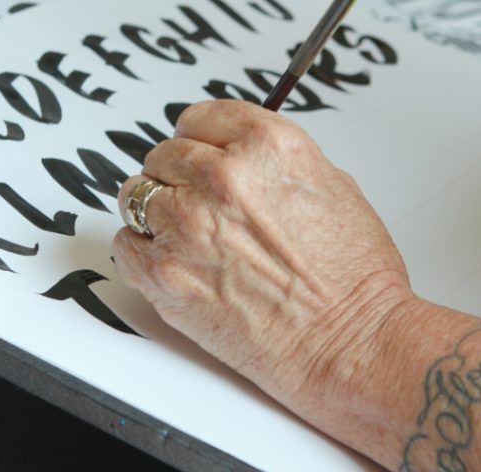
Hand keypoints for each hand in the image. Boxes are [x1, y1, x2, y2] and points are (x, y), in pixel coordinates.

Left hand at [112, 100, 411, 416]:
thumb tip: (240, 161)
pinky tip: (176, 265)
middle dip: (181, 179)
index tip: (202, 156)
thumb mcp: (333, 188)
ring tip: (190, 240)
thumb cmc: (354, 279)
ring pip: (138, 197)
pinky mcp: (164, 275)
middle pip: (165, 156)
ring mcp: (186, 226)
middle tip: (203, 209)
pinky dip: (143, 253)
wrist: (350, 342)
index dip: (202, 141)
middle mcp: (221, 178)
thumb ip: (273, 166)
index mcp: (266, 146)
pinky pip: (126, 245)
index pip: (200, 119)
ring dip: (158, 215)